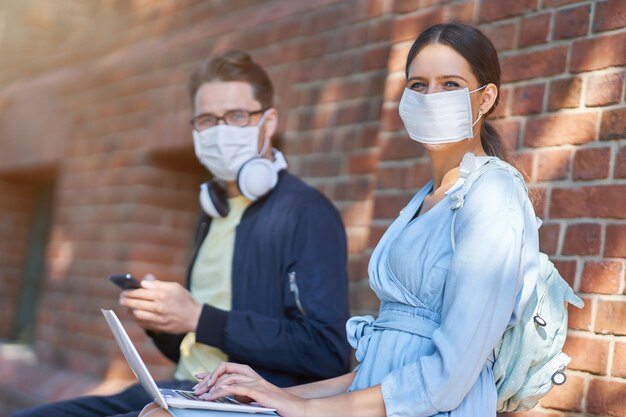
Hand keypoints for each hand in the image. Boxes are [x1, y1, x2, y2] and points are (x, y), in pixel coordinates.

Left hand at [119, 274, 201, 333]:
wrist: (195, 317)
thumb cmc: (185, 300)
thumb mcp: (175, 287)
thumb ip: (158, 284)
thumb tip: (143, 283)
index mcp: (162, 295)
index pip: (140, 293)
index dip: (130, 292)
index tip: (124, 291)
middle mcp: (159, 307)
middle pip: (136, 304)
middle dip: (126, 301)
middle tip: (122, 299)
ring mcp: (158, 319)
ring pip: (137, 315)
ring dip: (130, 310)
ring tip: (128, 307)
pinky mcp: (159, 327)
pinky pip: (143, 324)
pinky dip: (138, 319)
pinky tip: (137, 315)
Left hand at [193, 362, 307, 416]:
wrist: (298, 410)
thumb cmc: (277, 406)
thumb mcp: (255, 400)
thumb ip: (241, 395)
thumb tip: (224, 396)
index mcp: (252, 377)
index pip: (228, 368)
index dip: (212, 372)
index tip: (199, 379)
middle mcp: (253, 377)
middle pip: (226, 369)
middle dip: (209, 378)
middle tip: (197, 391)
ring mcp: (258, 383)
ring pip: (230, 377)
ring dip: (214, 385)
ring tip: (203, 396)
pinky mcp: (261, 392)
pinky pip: (240, 387)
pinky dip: (226, 389)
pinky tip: (217, 394)